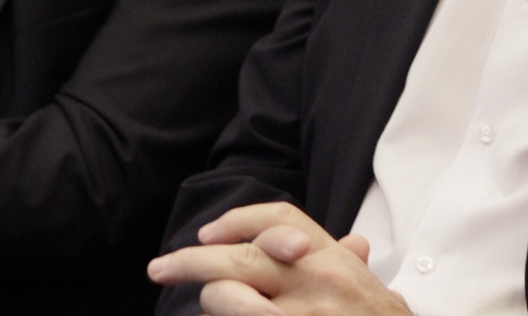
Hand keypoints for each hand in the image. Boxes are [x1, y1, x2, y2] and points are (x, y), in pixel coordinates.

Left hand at [148, 202, 409, 315]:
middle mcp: (316, 282)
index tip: (207, 234)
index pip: (277, 220)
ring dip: (214, 308)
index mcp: (332, 260)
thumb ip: (348, 263)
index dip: (236, 222)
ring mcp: (302, 315)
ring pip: (227, 301)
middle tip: (159, 269)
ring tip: (213, 312)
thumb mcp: (368, 287)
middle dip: (191, 262)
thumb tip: (352, 243)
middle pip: (240, 259)